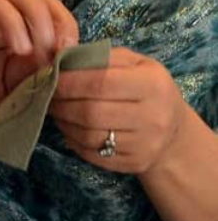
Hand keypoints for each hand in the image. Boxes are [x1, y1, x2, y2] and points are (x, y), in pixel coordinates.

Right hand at [0, 0, 78, 139]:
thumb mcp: (20, 85)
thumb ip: (42, 69)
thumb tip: (67, 56)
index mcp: (11, 26)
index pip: (42, 1)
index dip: (61, 18)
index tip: (67, 48)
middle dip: (39, 14)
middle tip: (45, 48)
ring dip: (13, 19)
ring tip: (21, 50)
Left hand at [48, 48, 187, 173]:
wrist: (174, 131)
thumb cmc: (146, 89)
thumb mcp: (134, 65)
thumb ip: (100, 58)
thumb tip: (59, 58)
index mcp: (153, 84)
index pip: (100, 82)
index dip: (68, 81)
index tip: (49, 77)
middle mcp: (153, 116)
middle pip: (91, 112)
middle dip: (61, 104)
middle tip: (47, 96)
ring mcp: (145, 144)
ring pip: (88, 136)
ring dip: (63, 123)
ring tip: (56, 111)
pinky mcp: (135, 163)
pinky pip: (92, 154)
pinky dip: (73, 140)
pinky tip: (70, 128)